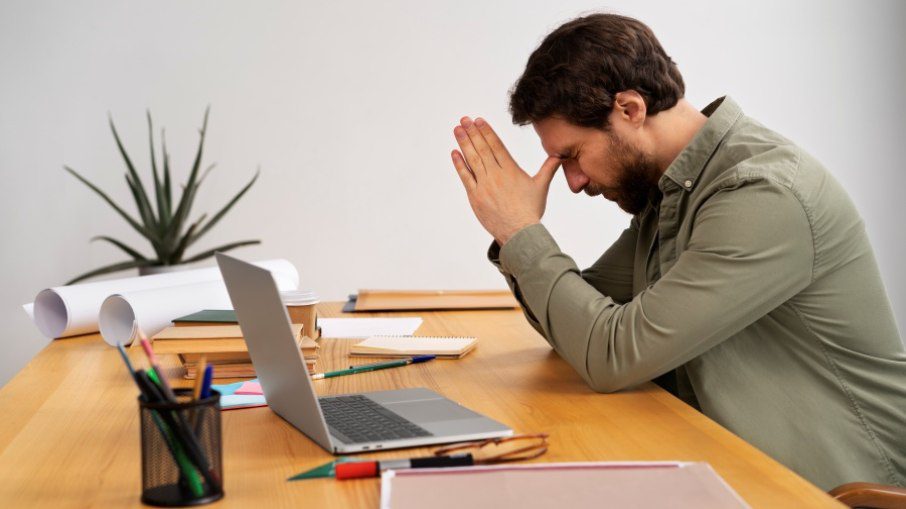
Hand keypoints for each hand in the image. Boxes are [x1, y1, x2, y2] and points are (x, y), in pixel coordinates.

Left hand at [451, 116, 560, 245]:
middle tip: (464, 120)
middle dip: (472, 132)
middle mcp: (496, 175)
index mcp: (511, 170)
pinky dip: (459, 165)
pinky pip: (465, 177)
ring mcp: (484, 186)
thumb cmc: (530, 211)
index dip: (487, 132)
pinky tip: (455, 153)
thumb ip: (548, 168)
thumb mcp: (541, 186)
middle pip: (482, 149)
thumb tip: (560, 155)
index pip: (496, 146)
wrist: (519, 233)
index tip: (478, 121)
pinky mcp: (475, 197)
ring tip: (457, 130)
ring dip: (464, 143)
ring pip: (472, 160)